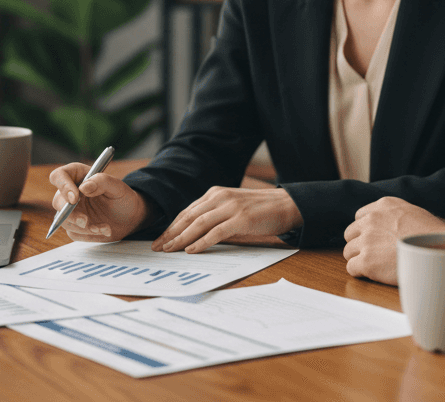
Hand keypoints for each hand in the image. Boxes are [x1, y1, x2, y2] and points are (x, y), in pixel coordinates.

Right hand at [48, 162, 152, 241]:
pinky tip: (104, 229)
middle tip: (85, 221)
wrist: (129, 217)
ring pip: (64, 221)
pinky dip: (89, 234)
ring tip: (105, 226)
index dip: (63, 186)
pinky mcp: (75, 226)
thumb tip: (84, 187)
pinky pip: (74, 233)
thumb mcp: (118, 187)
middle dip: (70, 214)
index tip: (75, 198)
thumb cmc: (123, 198)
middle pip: (58, 202)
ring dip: (84, 227)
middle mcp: (70, 193)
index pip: (59, 176)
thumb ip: (102, 181)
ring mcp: (71, 211)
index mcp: (78, 176)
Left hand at [152, 186, 302, 253]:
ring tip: (170, 250)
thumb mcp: (233, 207)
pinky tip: (191, 250)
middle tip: (157, 248)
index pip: (187, 211)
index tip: (160, 239)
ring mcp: (231, 207)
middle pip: (188, 217)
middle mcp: (220, 197)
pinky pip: (216, 232)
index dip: (172, 226)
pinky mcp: (241, 219)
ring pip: (198, 224)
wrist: (287, 205)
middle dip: (171, 233)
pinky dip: (201, 242)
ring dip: (181, 238)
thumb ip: (215, 215)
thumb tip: (194, 234)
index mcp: (216, 193)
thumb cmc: (260, 210)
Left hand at [343, 197, 444, 284]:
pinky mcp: (366, 262)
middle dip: (359, 243)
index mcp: (383, 205)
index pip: (360, 216)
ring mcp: (367, 241)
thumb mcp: (412, 212)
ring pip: (348, 251)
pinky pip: (351, 267)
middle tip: (373, 254)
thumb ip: (393, 215)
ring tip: (376, 265)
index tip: (374, 239)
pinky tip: (373, 274)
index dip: (366, 230)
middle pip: (350, 233)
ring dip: (359, 258)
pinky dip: (359, 272)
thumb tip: (388, 225)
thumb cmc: (432, 236)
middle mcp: (371, 220)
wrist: (438, 253)